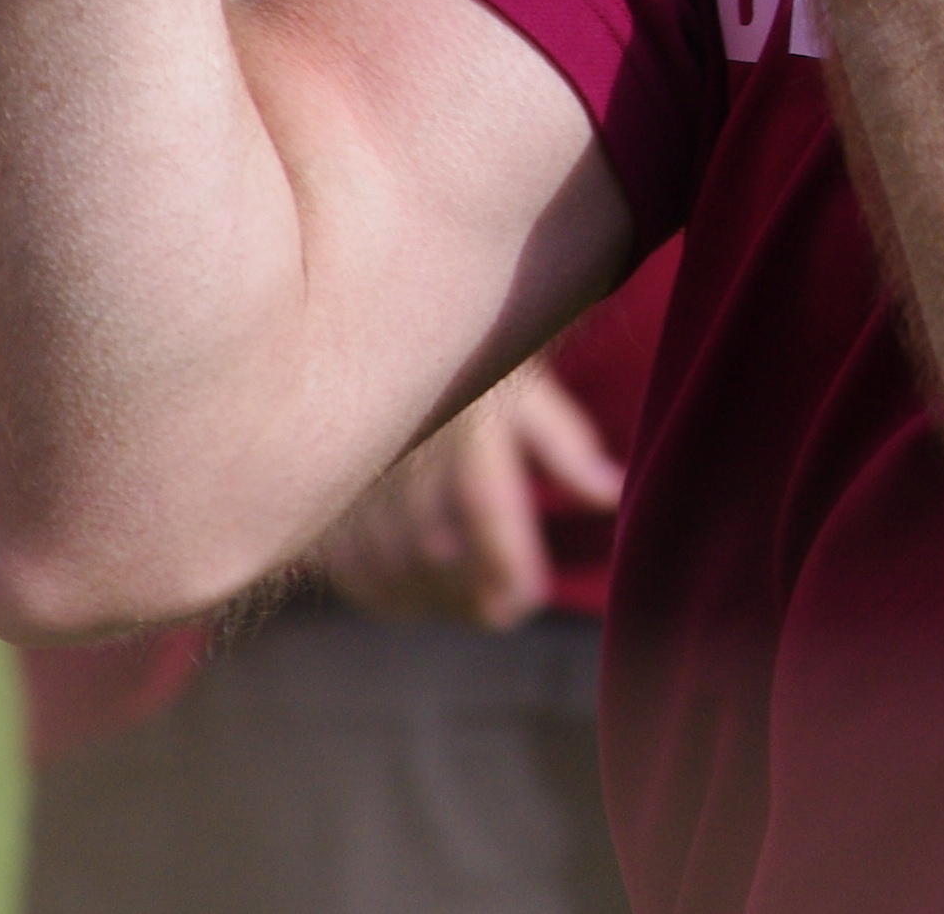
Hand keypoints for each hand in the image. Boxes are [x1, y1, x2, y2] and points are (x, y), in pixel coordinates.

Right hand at [314, 359, 622, 629]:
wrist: (390, 332)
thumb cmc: (474, 365)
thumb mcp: (527, 392)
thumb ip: (567, 447)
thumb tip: (611, 494)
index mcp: (466, 425)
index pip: (487, 508)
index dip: (508, 562)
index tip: (528, 599)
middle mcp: (411, 453)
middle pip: (435, 552)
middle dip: (471, 594)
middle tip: (501, 611)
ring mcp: (363, 475)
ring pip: (391, 564)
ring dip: (430, 601)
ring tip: (466, 606)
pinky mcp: (331, 492)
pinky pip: (348, 562)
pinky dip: (380, 592)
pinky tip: (411, 596)